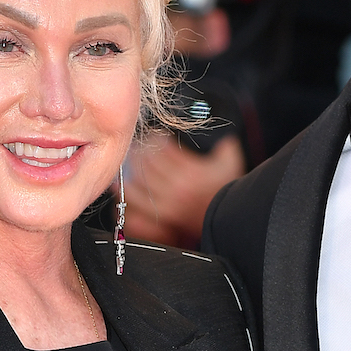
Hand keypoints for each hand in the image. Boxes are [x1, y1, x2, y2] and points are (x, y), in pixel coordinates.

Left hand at [121, 132, 246, 245]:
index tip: (155, 134)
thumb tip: (220, 130)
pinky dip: (126, 193)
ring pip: (138, 182)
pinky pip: (137, 203)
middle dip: (140, 151)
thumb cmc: (228, 190)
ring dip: (130, 170)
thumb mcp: (230, 162)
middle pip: (146, 164)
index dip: (156, 138)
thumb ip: (225, 144)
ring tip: (127, 161)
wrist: (229, 220)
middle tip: (136, 144)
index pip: (163, 149)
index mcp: (190, 172)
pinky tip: (119, 185)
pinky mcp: (163, 215)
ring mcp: (168, 203)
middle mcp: (176, 188)